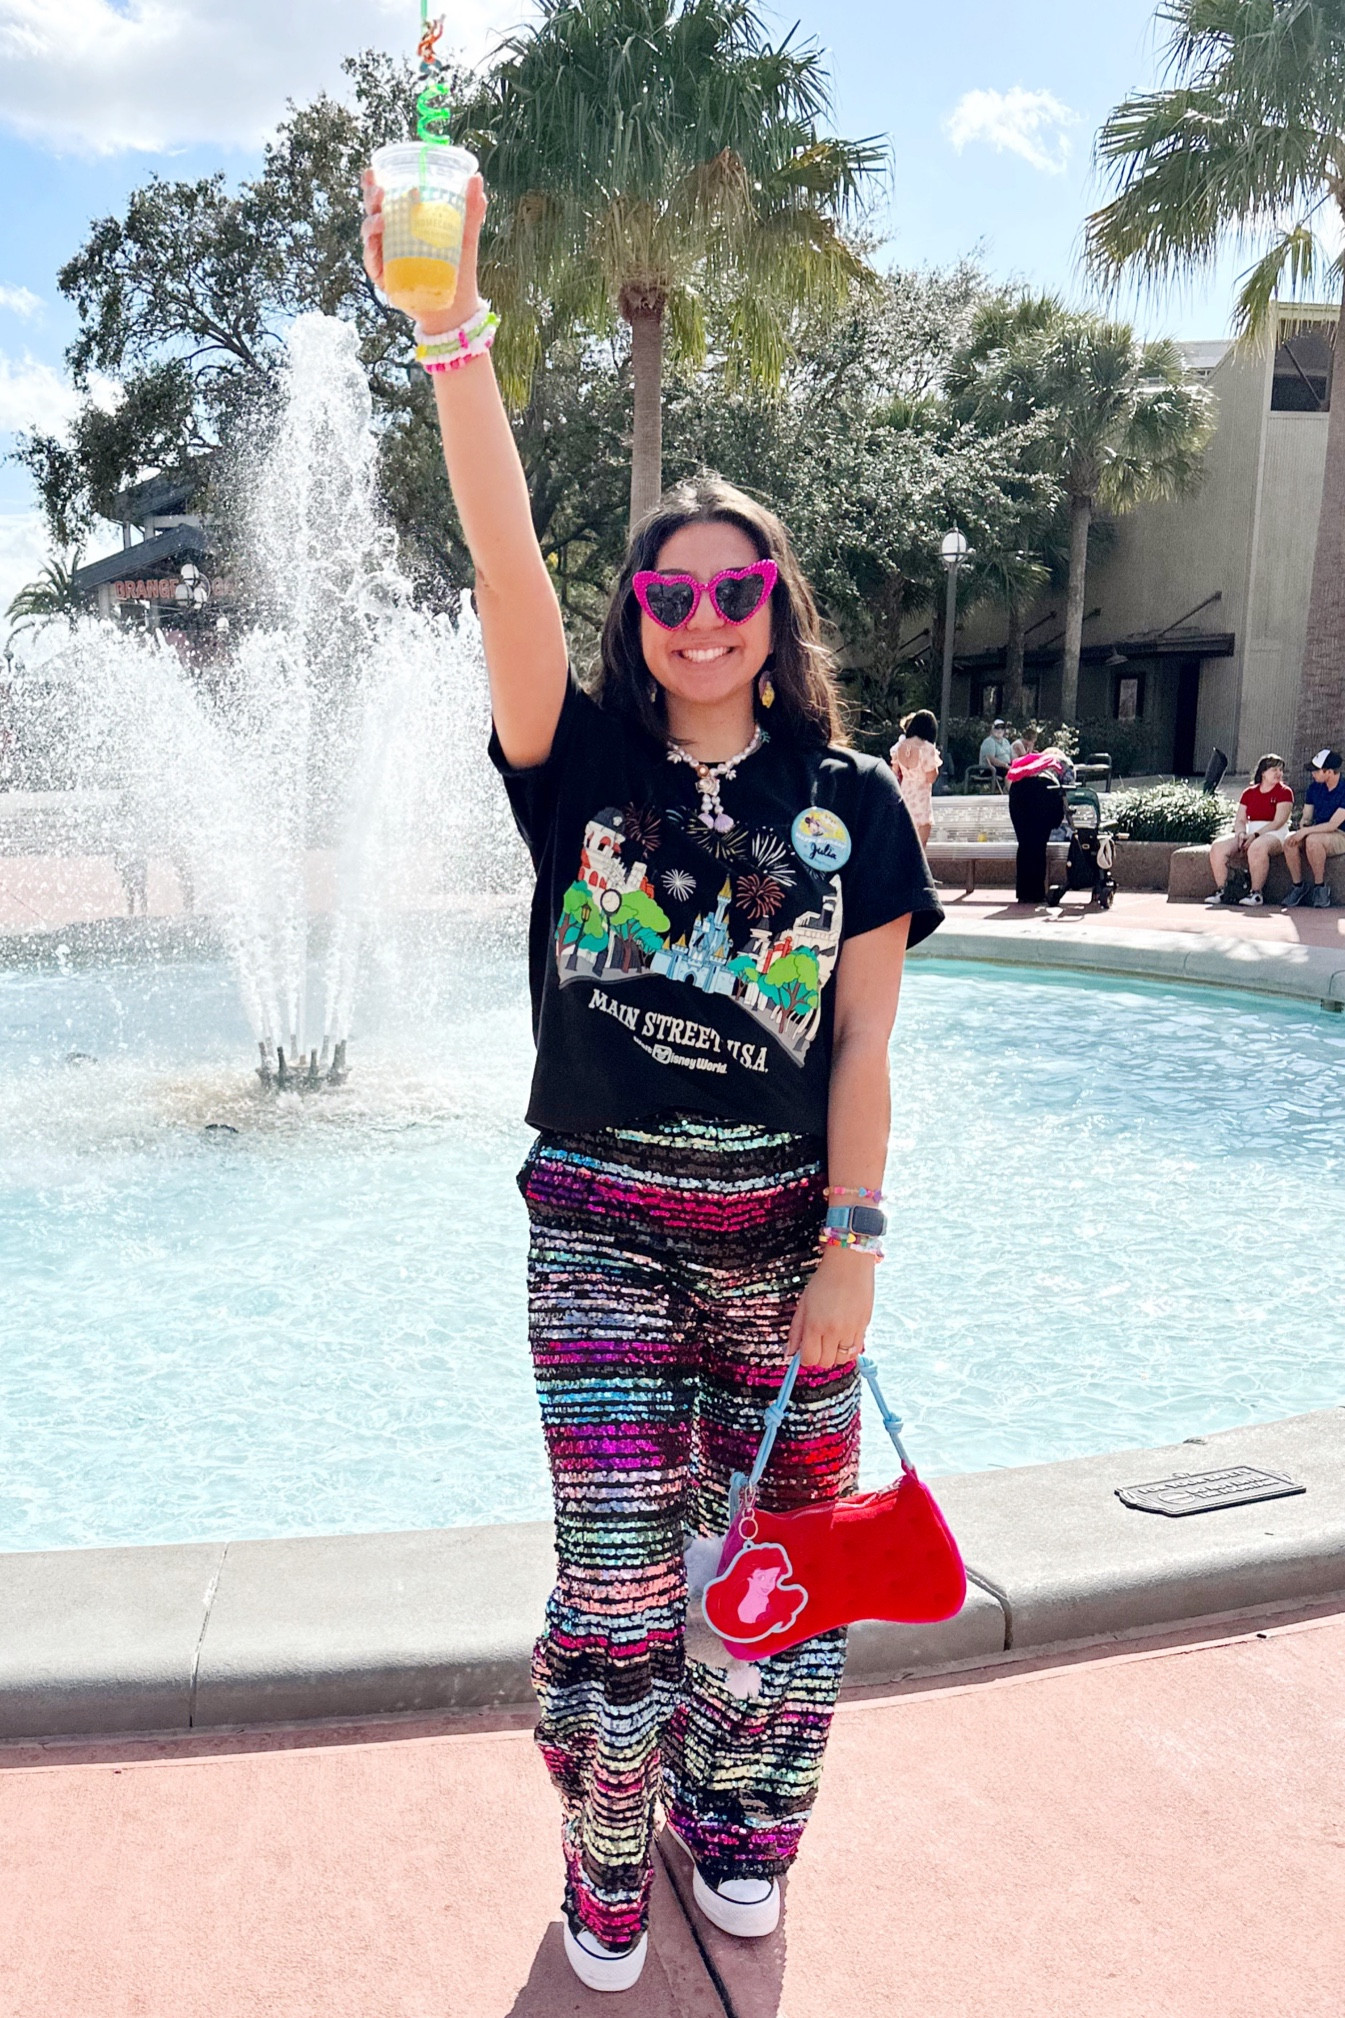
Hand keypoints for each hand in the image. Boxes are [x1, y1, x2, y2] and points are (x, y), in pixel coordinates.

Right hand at [360, 168, 487, 332]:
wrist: (455, 308)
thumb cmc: (458, 269)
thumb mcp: (465, 236)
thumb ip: (470, 209)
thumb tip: (476, 177)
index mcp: (407, 219)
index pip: (388, 195)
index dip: (376, 181)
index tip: (374, 169)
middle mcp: (392, 234)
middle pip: (373, 210)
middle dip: (370, 197)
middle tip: (379, 190)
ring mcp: (385, 255)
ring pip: (369, 233)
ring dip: (370, 223)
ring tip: (381, 219)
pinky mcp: (384, 277)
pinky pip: (372, 262)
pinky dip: (371, 252)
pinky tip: (376, 244)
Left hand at [787, 1247, 874, 1369]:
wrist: (849, 1264)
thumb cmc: (823, 1281)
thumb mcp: (804, 1304)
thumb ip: (796, 1330)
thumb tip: (790, 1353)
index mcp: (814, 1325)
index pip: (809, 1358)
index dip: (805, 1358)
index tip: (806, 1350)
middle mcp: (833, 1331)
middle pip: (825, 1362)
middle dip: (819, 1358)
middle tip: (819, 1344)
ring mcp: (850, 1330)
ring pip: (842, 1360)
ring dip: (835, 1355)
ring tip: (833, 1341)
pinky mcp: (864, 1326)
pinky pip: (856, 1350)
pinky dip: (849, 1349)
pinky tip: (844, 1337)